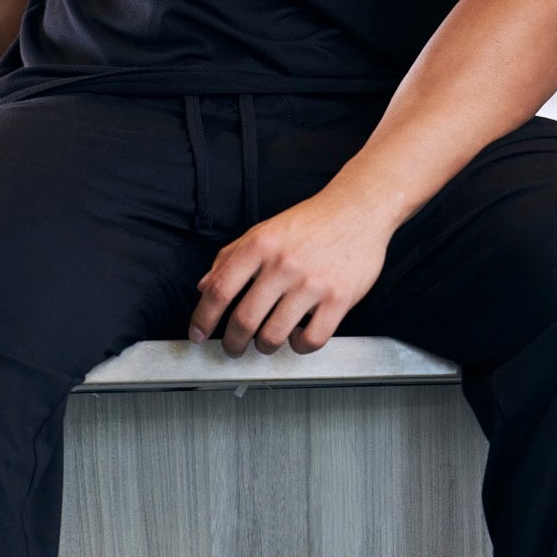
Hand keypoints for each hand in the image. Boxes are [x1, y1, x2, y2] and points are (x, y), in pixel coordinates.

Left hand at [188, 182, 392, 355]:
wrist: (358, 209)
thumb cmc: (311, 222)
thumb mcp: (263, 231)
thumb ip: (230, 257)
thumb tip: (204, 287)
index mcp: (260, 246)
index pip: (219, 290)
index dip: (203, 318)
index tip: (197, 333)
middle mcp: (283, 264)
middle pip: (244, 320)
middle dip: (231, 343)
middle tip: (232, 347)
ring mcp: (312, 283)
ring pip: (274, 335)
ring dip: (264, 347)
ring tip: (265, 343)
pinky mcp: (339, 298)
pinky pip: (312, 340)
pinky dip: (299, 347)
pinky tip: (298, 337)